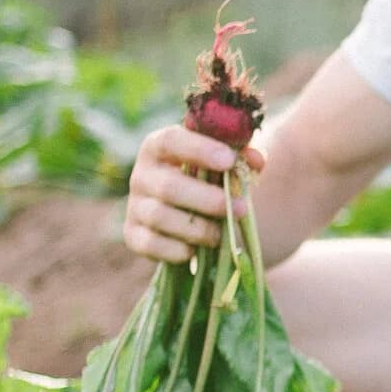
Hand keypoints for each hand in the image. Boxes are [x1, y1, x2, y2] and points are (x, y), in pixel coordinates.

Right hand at [123, 124, 266, 263]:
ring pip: (160, 217)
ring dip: (197, 228)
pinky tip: (195, 250)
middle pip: (168, 186)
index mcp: (159, 147)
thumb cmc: (206, 178)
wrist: (185, 211)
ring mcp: (135, 206)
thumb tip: (257, 160)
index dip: (200, 150)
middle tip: (240, 208)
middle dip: (208, 200)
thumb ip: (241, 157)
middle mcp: (141, 175)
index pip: (172, 140)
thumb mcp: (222, 163)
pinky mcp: (133, 235)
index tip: (229, 160)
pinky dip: (177, 250)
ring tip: (220, 234)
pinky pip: (151, 245)